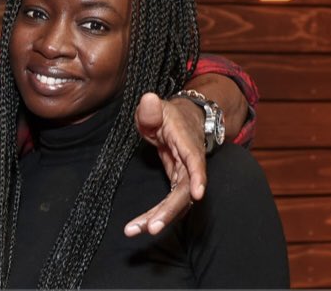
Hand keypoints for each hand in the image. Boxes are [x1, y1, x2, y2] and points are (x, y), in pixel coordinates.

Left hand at [124, 92, 205, 236]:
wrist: (182, 121)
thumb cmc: (168, 115)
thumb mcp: (156, 108)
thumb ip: (150, 109)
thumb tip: (149, 99)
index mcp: (186, 143)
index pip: (195, 161)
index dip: (197, 177)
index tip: (197, 195)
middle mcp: (189, 164)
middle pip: (184, 192)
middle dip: (169, 211)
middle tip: (151, 228)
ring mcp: (184, 177)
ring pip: (176, 202)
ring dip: (158, 218)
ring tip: (133, 231)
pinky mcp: (177, 185)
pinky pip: (168, 203)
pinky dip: (154, 215)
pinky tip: (137, 227)